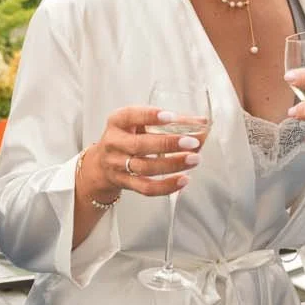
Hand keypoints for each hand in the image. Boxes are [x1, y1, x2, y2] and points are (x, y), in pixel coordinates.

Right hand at [82, 105, 204, 202]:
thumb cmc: (128, 137)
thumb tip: (202, 123)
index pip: (131, 116)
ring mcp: (117, 165)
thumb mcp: (139, 123)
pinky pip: (146, 188)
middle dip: (169, 144)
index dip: (150, 116)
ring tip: (194, 159)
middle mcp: (114, 143)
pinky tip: (184, 179)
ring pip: (145, 168)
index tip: (171, 116)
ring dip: (173, 164)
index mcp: (117, 121)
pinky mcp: (125, 183)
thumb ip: (168, 122)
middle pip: (140, 145)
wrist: (102, 163)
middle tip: (193, 142)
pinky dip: (166, 186)